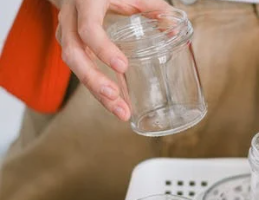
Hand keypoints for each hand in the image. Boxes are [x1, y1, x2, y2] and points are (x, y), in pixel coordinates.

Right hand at [57, 0, 171, 120]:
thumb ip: (154, 8)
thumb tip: (174, 30)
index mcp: (87, 3)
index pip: (89, 29)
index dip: (103, 49)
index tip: (122, 67)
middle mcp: (71, 20)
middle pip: (74, 55)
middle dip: (94, 80)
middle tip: (114, 97)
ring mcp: (66, 34)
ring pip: (74, 68)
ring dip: (97, 92)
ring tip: (120, 111)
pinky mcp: (70, 48)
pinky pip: (81, 72)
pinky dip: (97, 90)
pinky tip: (115, 104)